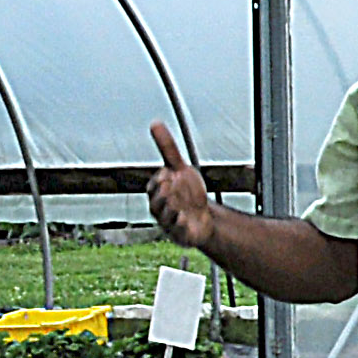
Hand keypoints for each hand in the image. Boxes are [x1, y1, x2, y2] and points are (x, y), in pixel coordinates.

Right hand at [146, 121, 223, 251]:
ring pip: (164, 217)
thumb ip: (167, 149)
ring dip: (169, 208)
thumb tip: (155, 123)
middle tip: (171, 183)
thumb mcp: (179, 168)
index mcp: (157, 192)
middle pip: (156, 202)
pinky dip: (178, 224)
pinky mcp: (180, 234)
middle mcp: (160, 208)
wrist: (203, 217)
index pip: (154, 185)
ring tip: (175, 202)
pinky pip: (177, 231)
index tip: (168, 172)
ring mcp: (169, 222)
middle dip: (162, 193)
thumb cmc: (187, 192)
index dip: (160, 179)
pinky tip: (183, 217)